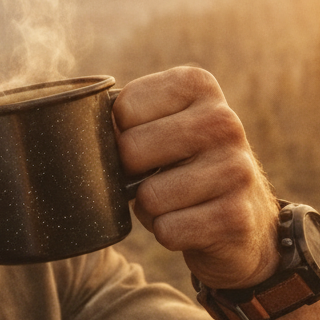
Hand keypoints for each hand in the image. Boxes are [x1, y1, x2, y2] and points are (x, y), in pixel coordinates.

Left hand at [112, 66, 280, 288]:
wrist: (243, 221)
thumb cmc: (183, 167)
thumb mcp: (161, 126)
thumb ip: (124, 117)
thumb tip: (76, 128)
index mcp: (198, 86)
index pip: (125, 107)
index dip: (122, 134)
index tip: (148, 143)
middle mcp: (224, 120)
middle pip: (132, 149)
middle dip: (132, 174)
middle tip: (159, 176)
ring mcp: (236, 168)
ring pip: (149, 196)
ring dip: (152, 208)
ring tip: (178, 201)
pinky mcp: (236, 216)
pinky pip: (168, 230)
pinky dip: (169, 234)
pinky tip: (193, 224)